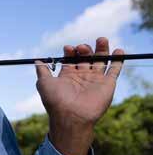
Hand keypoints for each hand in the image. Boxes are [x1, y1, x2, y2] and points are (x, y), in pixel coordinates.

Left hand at [35, 37, 123, 154]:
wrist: (71, 116)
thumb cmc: (55, 100)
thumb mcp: (44, 83)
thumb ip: (42, 70)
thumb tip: (36, 61)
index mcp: (68, 76)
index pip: (71, 58)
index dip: (71, 51)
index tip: (68, 48)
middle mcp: (82, 77)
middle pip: (86, 57)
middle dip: (85, 49)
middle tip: (82, 47)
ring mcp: (95, 80)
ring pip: (101, 60)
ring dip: (102, 49)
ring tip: (101, 39)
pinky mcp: (107, 84)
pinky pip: (114, 70)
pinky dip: (118, 60)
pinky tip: (118, 51)